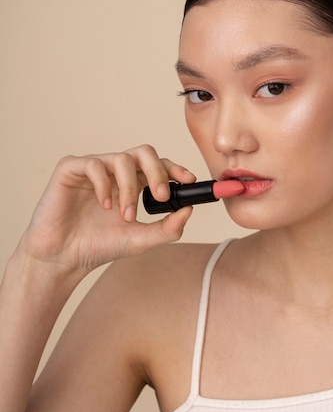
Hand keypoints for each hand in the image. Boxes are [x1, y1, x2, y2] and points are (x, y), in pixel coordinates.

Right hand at [18, 145, 195, 274]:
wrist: (64, 258)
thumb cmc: (99, 245)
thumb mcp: (140, 240)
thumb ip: (167, 228)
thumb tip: (189, 210)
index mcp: (133, 183)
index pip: (158, 165)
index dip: (175, 168)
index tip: (189, 181)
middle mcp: (115, 172)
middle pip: (144, 152)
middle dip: (157, 172)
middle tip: (161, 196)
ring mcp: (94, 168)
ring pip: (122, 159)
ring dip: (130, 188)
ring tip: (126, 216)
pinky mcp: (70, 169)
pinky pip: (94, 164)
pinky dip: (104, 185)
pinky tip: (105, 206)